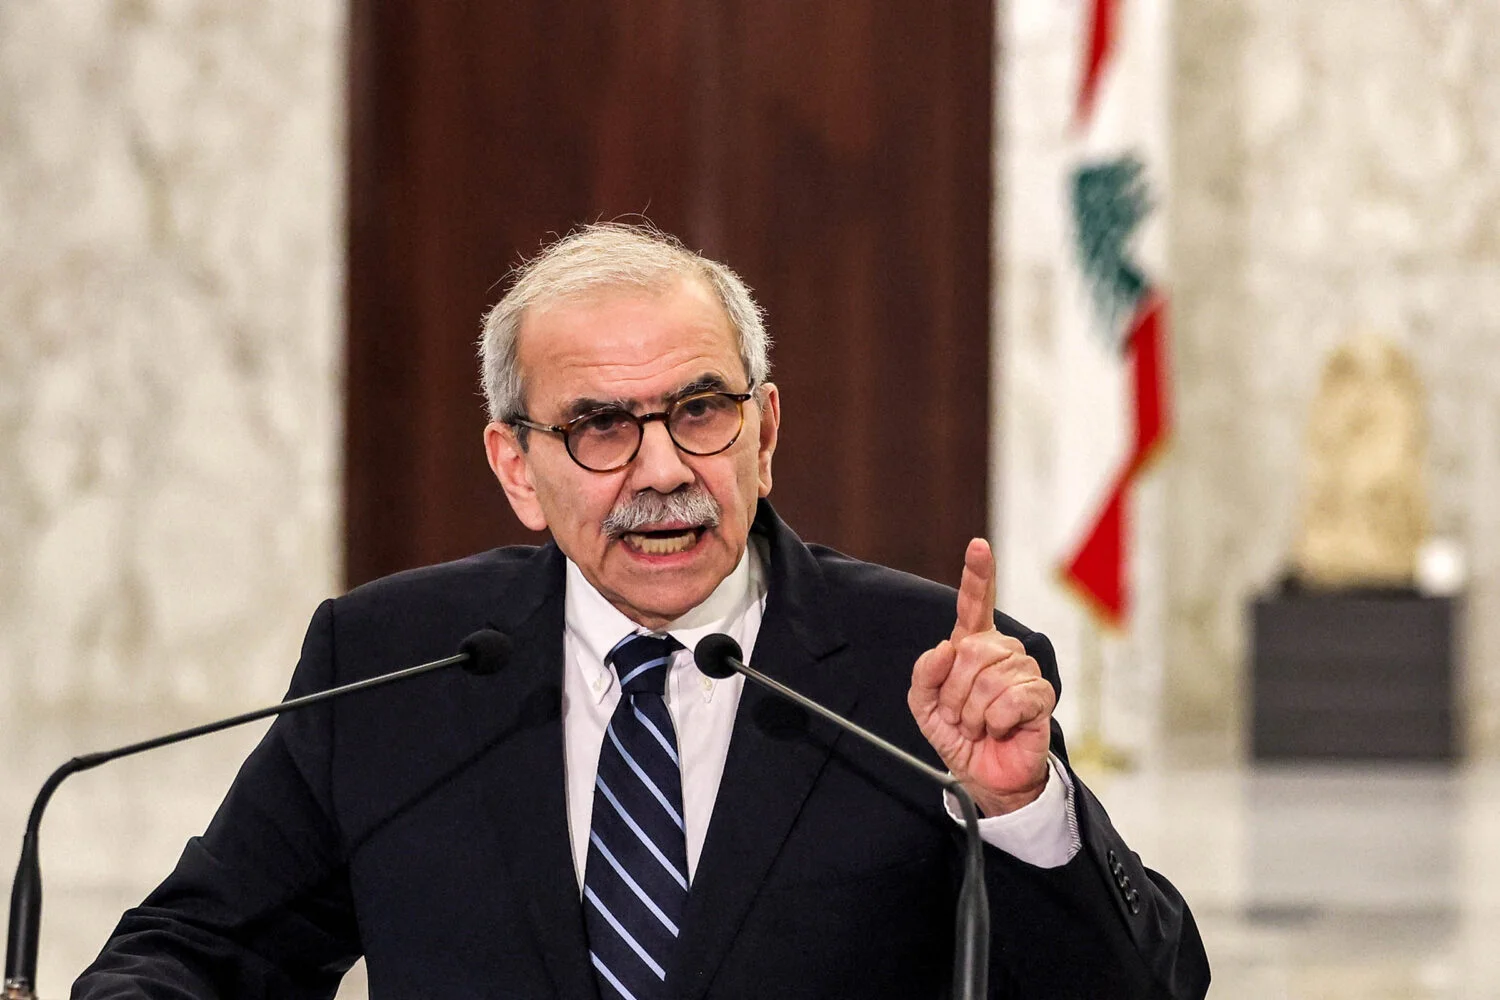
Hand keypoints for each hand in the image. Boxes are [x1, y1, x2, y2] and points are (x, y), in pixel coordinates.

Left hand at [907, 538, 1055, 814]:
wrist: (986, 776)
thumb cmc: (960, 736)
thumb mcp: (925, 707)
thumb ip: (924, 676)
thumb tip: (943, 649)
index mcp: (973, 646)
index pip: (976, 604)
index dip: (978, 575)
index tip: (978, 546)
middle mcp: (1001, 652)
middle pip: (969, 651)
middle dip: (953, 692)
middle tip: (959, 716)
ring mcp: (1023, 671)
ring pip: (987, 678)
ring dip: (972, 711)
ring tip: (979, 725)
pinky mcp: (1041, 695)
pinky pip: (1009, 699)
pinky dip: (994, 721)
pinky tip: (999, 728)